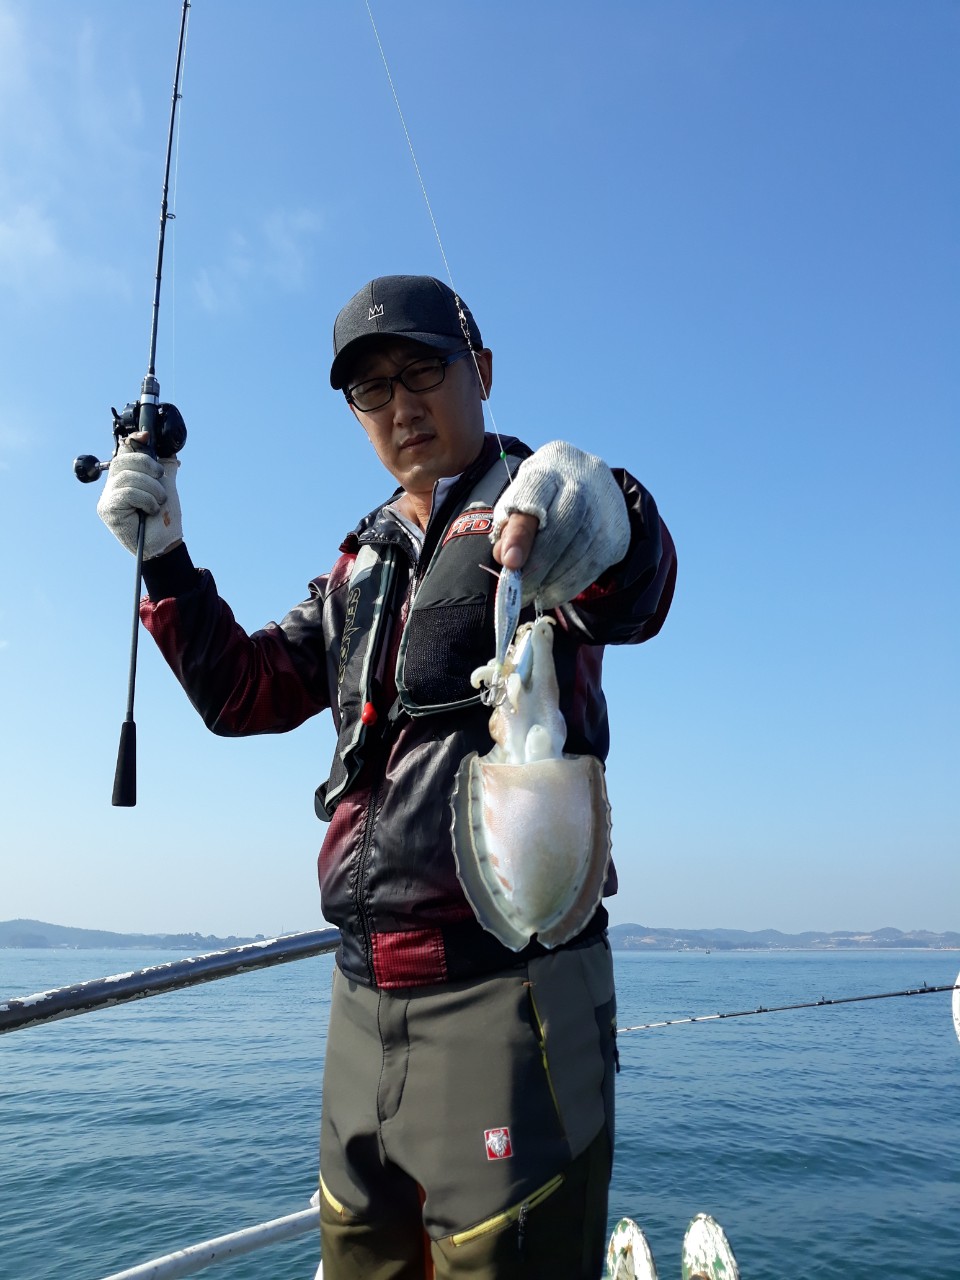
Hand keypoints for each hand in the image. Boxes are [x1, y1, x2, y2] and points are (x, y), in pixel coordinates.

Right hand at [96, 435, 182, 558]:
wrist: (167, 542)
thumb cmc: (165, 517)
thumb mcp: (166, 485)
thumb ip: (164, 467)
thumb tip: (168, 449)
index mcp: (125, 477)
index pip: (122, 452)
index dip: (133, 441)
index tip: (146, 436)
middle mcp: (112, 486)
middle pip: (123, 460)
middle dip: (147, 466)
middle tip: (160, 479)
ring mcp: (106, 498)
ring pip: (127, 477)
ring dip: (151, 488)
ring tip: (158, 501)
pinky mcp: (106, 510)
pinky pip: (127, 493)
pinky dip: (145, 499)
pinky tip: (150, 510)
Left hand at [491, 441, 629, 607]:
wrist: (584, 487)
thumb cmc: (540, 501)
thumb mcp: (517, 506)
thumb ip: (509, 530)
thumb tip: (508, 561)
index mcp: (549, 468)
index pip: (535, 495)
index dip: (522, 532)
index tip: (509, 563)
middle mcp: (584, 480)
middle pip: (567, 521)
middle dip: (541, 561)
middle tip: (521, 590)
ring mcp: (607, 505)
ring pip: (586, 545)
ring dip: (556, 577)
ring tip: (535, 594)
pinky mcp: (619, 532)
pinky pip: (597, 563)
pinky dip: (572, 583)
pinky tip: (554, 591)